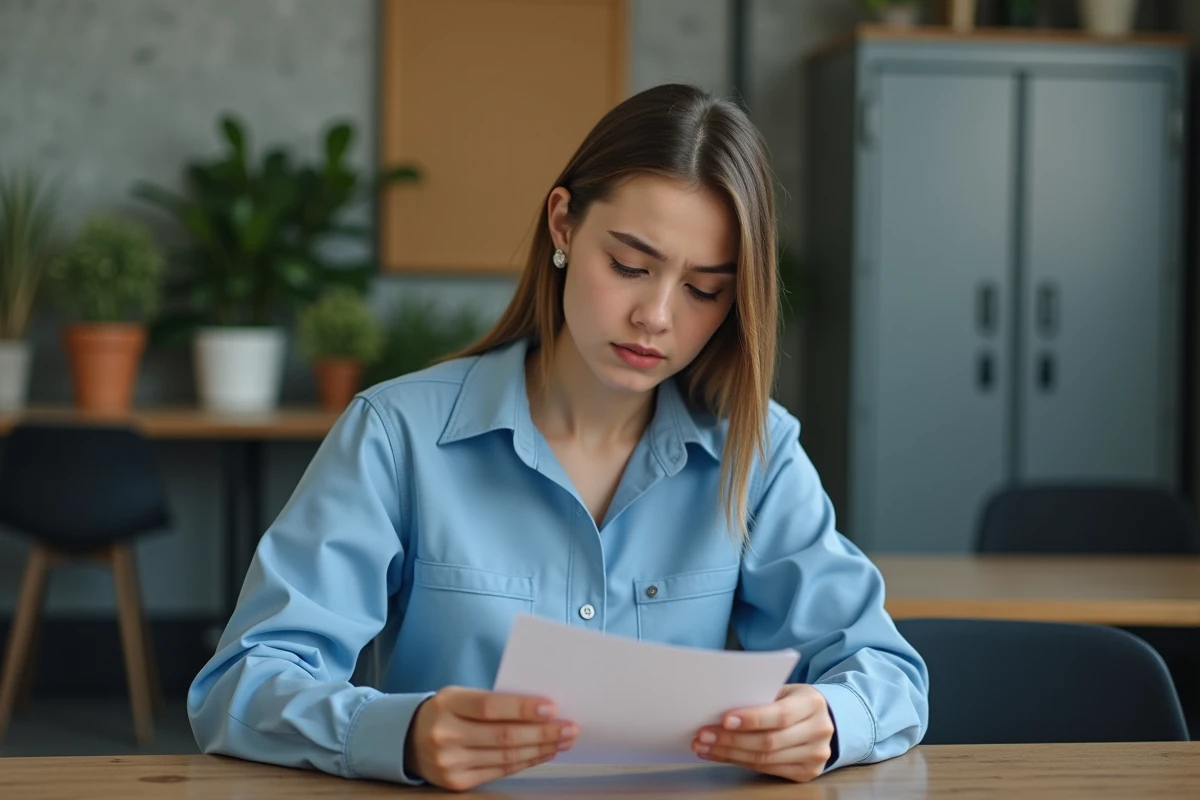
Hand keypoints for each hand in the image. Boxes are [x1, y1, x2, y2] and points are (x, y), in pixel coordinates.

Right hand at [405, 686, 577, 790]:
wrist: (408, 739)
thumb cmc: (446, 711)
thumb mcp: (460, 696)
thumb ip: (494, 701)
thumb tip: (542, 708)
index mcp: (447, 703)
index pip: (490, 706)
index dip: (523, 708)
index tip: (553, 708)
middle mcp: (444, 734)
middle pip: (503, 736)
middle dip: (542, 732)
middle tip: (569, 727)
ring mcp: (449, 762)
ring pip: (505, 757)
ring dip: (540, 748)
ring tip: (563, 741)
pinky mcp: (456, 782)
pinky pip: (500, 772)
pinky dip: (526, 762)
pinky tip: (543, 753)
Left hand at [692, 683, 834, 782]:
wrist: (824, 718)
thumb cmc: (794, 701)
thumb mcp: (784, 690)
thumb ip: (761, 695)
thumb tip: (720, 705)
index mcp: (812, 704)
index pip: (780, 715)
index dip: (751, 719)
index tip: (724, 719)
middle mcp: (819, 731)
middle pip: (769, 741)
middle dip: (732, 739)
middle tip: (704, 734)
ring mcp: (815, 756)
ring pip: (765, 759)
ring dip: (729, 753)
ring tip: (705, 746)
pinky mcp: (807, 773)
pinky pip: (767, 769)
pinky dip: (740, 762)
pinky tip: (721, 754)